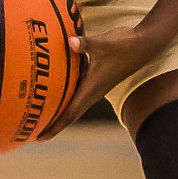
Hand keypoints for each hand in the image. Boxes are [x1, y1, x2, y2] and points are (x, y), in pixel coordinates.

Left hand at [37, 23, 167, 140]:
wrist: (145, 44)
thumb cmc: (125, 45)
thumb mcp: (104, 44)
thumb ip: (86, 44)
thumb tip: (70, 41)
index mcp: (92, 89)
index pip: (70, 113)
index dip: (54, 126)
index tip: (39, 138)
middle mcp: (93, 92)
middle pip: (70, 114)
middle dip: (52, 125)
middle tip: (32, 132)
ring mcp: (96, 86)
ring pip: (74, 105)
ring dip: (59, 112)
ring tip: (41, 116)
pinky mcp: (98, 79)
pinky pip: (77, 93)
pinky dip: (65, 97)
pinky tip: (55, 91)